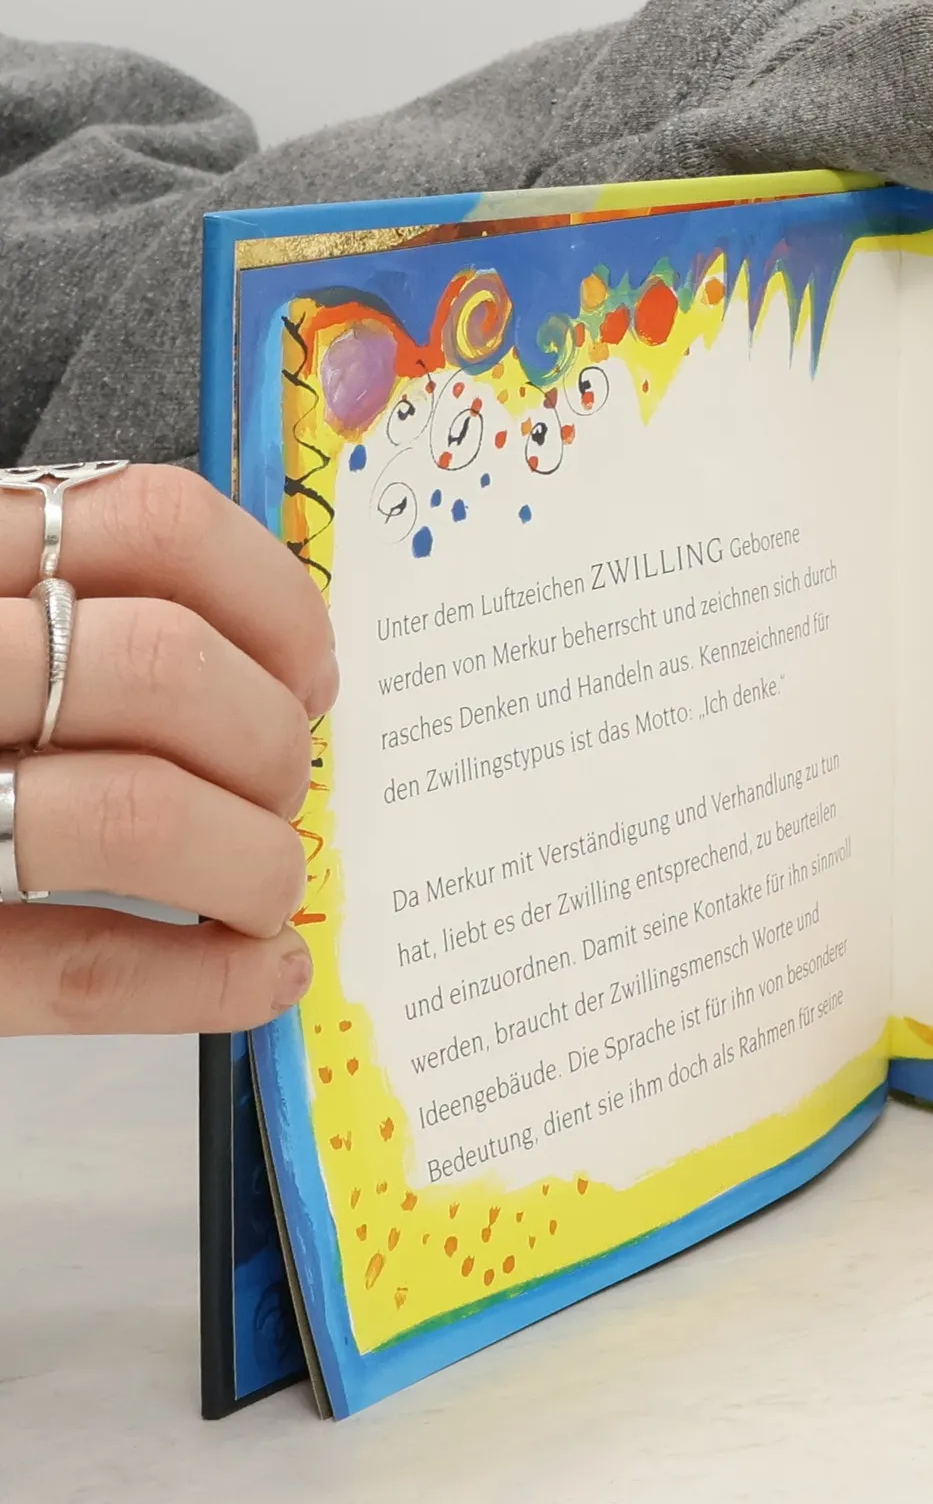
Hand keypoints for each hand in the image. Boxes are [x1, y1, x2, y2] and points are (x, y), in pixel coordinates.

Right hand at [0, 463, 335, 1033]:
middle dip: (273, 748)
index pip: (149, 523)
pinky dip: (207, 979)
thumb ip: (54, 606)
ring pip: (140, 811)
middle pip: (163, 669)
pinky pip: (81, 969)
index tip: (308, 674)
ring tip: (265, 889)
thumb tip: (274, 673)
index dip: (278, 605)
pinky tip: (259, 977)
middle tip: (281, 796)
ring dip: (254, 862)